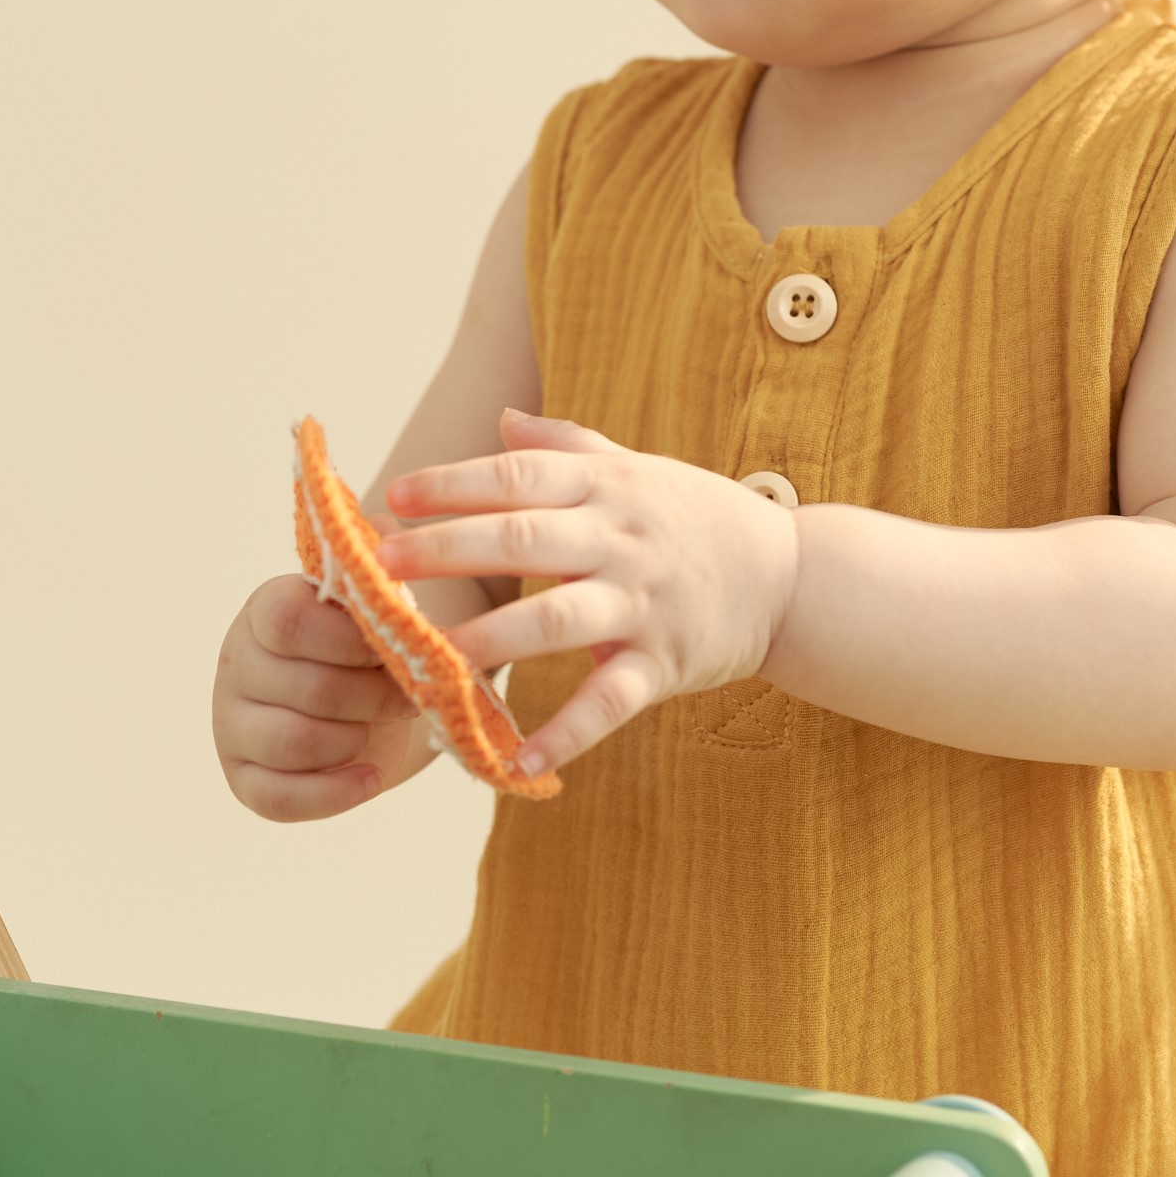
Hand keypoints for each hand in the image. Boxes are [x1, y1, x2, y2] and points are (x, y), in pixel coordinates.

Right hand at [212, 573, 426, 820]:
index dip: (350, 641)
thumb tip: (417, 633)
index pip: (289, 621)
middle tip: (407, 700)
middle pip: (308, 688)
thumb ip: (382, 616)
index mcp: (265, 610)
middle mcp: (237, 664)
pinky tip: (371, 778)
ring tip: (376, 730)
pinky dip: (335, 794)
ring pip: (293, 742)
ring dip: (354, 741)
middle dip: (374, 698)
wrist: (351, 701)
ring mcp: (231, 724)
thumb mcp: (369, 621)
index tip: (391, 651)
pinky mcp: (242, 778)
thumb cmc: (362, 651)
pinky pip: (279, 797)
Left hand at [380, 410, 801, 779]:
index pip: (521, 476)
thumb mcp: (637, 468)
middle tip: (385, 565)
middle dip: (451, 549)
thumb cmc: (696, 517)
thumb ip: (567, 444)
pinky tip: (519, 759)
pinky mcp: (664, 662)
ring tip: (433, 659)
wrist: (791, 576)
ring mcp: (643, 602)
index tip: (394, 498)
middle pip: (527, 539)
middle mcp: (621, 539)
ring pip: (560, 618)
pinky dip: (567, 731)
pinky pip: (611, 699)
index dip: (456, 484)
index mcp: (607, 487)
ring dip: (495, 639)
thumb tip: (501, 417)